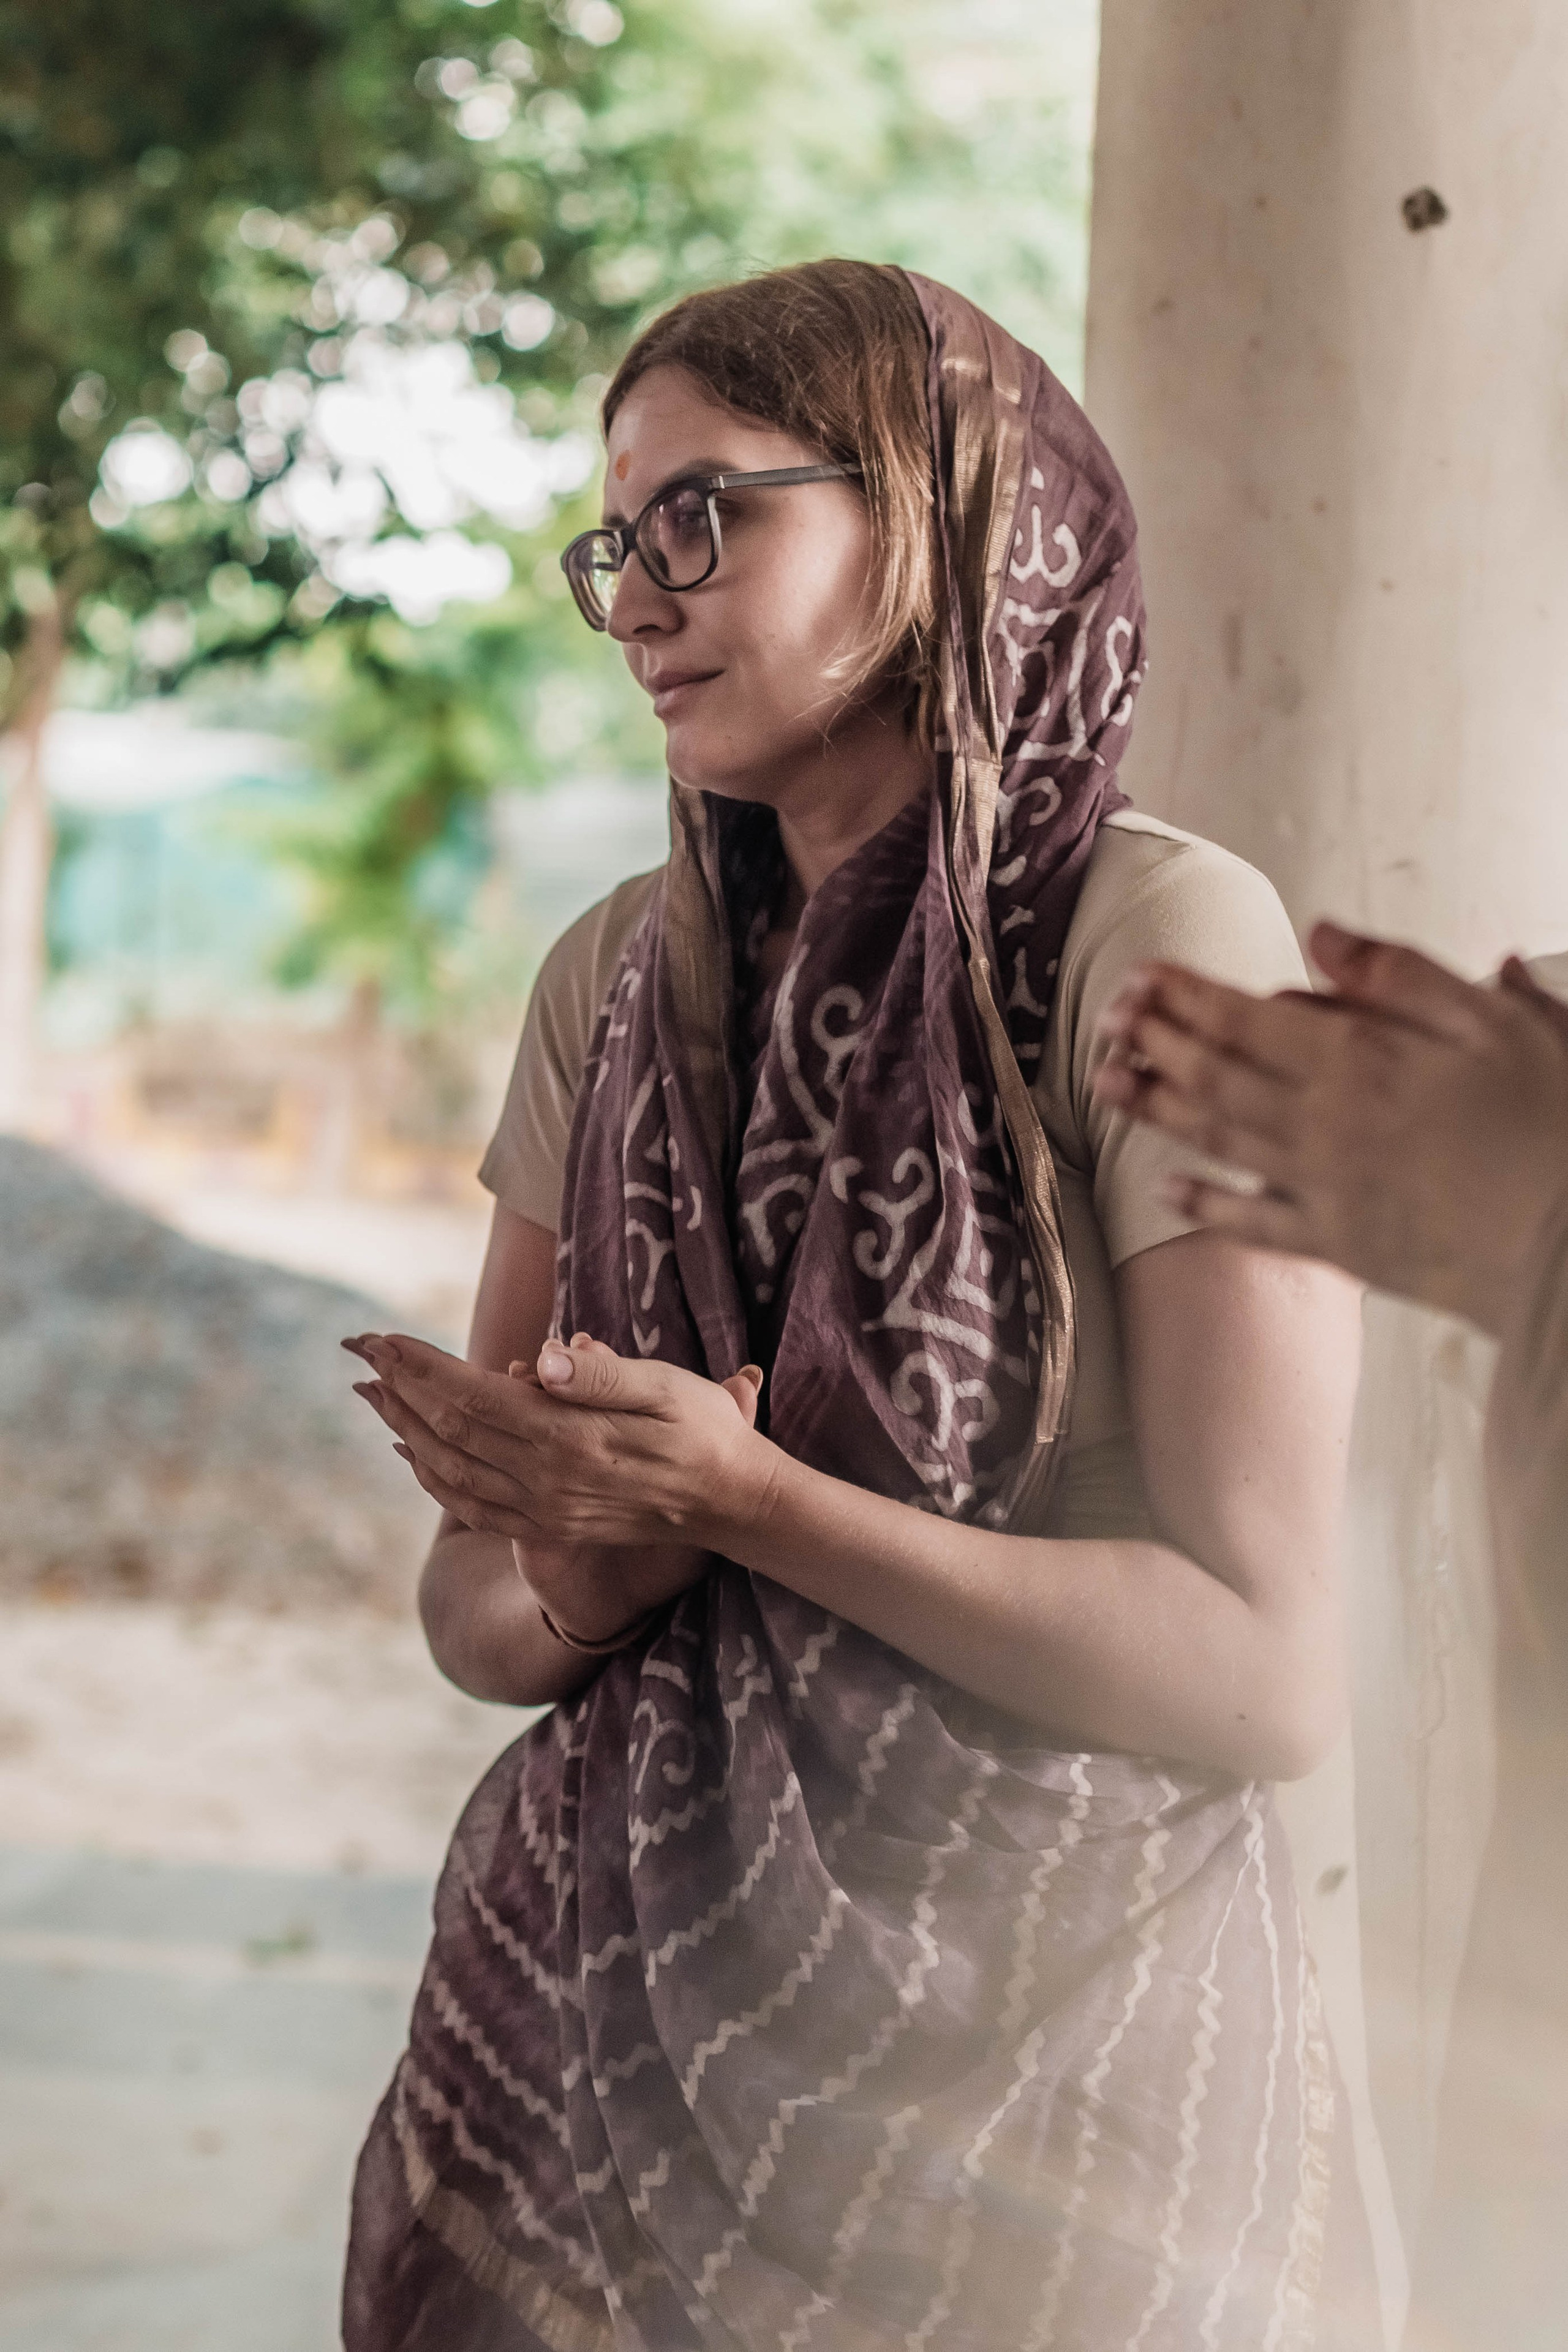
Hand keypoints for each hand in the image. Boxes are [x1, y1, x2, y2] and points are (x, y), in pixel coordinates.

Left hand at [343, 1328, 770, 1638]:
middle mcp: (545, 1480)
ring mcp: (542, 1509)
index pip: (474, 1395)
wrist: (730, 1504)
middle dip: (399, 1386)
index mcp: (570, 1438)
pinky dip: (430, 1476)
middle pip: (450, 1429)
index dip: (422, 1366)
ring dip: (403, 1427)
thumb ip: (604, 1375)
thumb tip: (545, 1357)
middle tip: (359, 1350)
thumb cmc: (704, 1431)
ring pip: (449, 1469)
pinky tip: (410, 1452)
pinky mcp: (546, 1525)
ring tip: (371, 1391)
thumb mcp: (670, 1388)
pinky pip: (469, 1504)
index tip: (383, 1336)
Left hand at [1092, 920, 1567, 1334]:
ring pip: (1220, 1139)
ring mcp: (1324, 1188)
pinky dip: (1205, 1204)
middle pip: (1216, 1075)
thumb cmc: (1554, 1123)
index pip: (1244, 1018)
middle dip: (1155, 1042)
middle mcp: (1324, 1123)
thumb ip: (1399, 975)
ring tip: (1106, 1082)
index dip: (1183, 996)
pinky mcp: (1340, 1244)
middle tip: (1106, 1018)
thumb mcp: (1493, 1022)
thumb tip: (1322, 936)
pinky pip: (1254, 1223)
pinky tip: (1165, 1190)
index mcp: (1359, 1059)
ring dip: (1157, 1109)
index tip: (1139, 976)